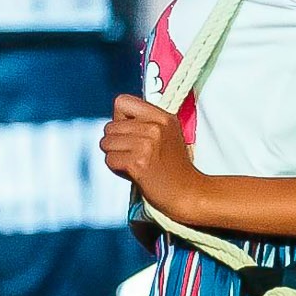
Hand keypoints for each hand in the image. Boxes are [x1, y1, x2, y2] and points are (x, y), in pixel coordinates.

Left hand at [100, 95, 202, 219]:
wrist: (188, 193)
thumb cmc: (175, 169)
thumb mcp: (168, 135)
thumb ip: (145, 123)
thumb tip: (115, 121)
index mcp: (163, 117)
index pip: (122, 101)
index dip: (119, 118)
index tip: (129, 133)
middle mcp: (155, 127)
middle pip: (110, 126)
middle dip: (115, 143)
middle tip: (132, 155)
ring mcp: (147, 145)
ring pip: (107, 143)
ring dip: (115, 156)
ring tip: (132, 164)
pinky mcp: (138, 163)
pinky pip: (110, 160)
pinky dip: (117, 169)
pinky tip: (132, 173)